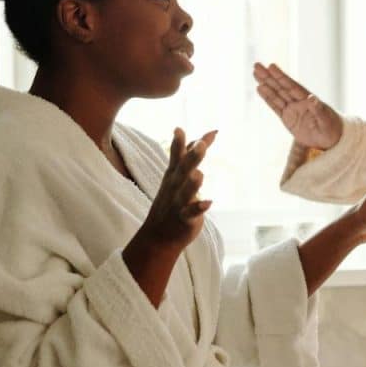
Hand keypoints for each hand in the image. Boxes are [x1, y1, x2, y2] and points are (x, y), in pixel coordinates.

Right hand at [141, 128, 215, 249]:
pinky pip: (191, 213)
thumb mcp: (177, 177)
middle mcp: (175, 186)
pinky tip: (208, 203)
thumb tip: (203, 137)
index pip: (177, 156)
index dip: (180, 143)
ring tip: (200, 174)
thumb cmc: (171, 202)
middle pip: (183, 170)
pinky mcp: (184, 218)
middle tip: (201, 145)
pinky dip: (198, 208)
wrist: (157, 237)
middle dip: (191, 157)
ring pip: (186, 192)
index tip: (179, 129)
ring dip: (193, 183)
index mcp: (174, 175)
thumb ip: (188, 156)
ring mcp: (178, 203)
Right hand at [253, 62, 342, 149]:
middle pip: (281, 87)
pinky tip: (260, 88)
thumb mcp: (326, 120)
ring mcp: (292, 109)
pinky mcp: (288, 118)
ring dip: (266, 84)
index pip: (292, 86)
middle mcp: (298, 101)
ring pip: (276, 95)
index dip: (281, 76)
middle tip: (256, 65)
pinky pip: (276, 107)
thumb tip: (312, 98)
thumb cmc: (332, 128)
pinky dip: (268, 98)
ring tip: (255, 73)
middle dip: (269, 76)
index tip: (271, 66)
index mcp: (307, 99)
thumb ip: (318, 110)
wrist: (332, 139)